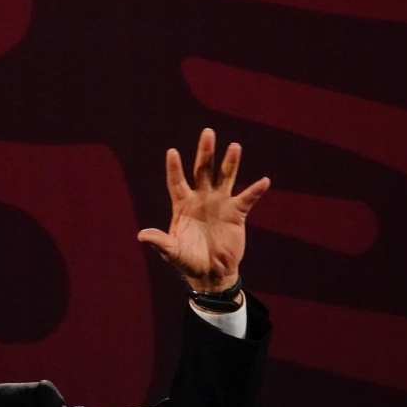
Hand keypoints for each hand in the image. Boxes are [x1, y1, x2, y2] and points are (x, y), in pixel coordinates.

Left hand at [137, 128, 269, 291]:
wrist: (211, 273)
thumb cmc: (187, 261)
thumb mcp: (172, 252)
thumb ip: (160, 241)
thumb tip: (142, 235)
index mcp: (182, 205)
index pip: (177, 182)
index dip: (174, 168)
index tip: (172, 152)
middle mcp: (201, 199)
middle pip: (202, 171)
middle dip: (205, 152)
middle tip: (208, 133)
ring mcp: (220, 204)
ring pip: (225, 177)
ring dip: (230, 162)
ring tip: (234, 146)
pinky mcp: (236, 213)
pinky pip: (247, 198)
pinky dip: (255, 190)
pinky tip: (264, 181)